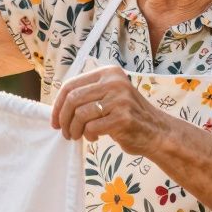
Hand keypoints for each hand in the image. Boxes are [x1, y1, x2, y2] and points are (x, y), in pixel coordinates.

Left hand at [51, 65, 169, 155]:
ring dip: (74, 130)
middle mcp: (114, 82)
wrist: (157, 131)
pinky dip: (88, 136)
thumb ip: (88, 95)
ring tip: (78, 136)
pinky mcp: (123, 117)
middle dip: (63, 119)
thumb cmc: (127, 115)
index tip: (55, 120)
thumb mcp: (109, 96)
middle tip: (65, 132)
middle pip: (73, 99)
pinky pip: (92, 128)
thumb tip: (57, 105)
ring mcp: (120, 99)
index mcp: (108, 73)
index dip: (58, 105)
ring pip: (80, 115)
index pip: (71, 85)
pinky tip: (94, 138)